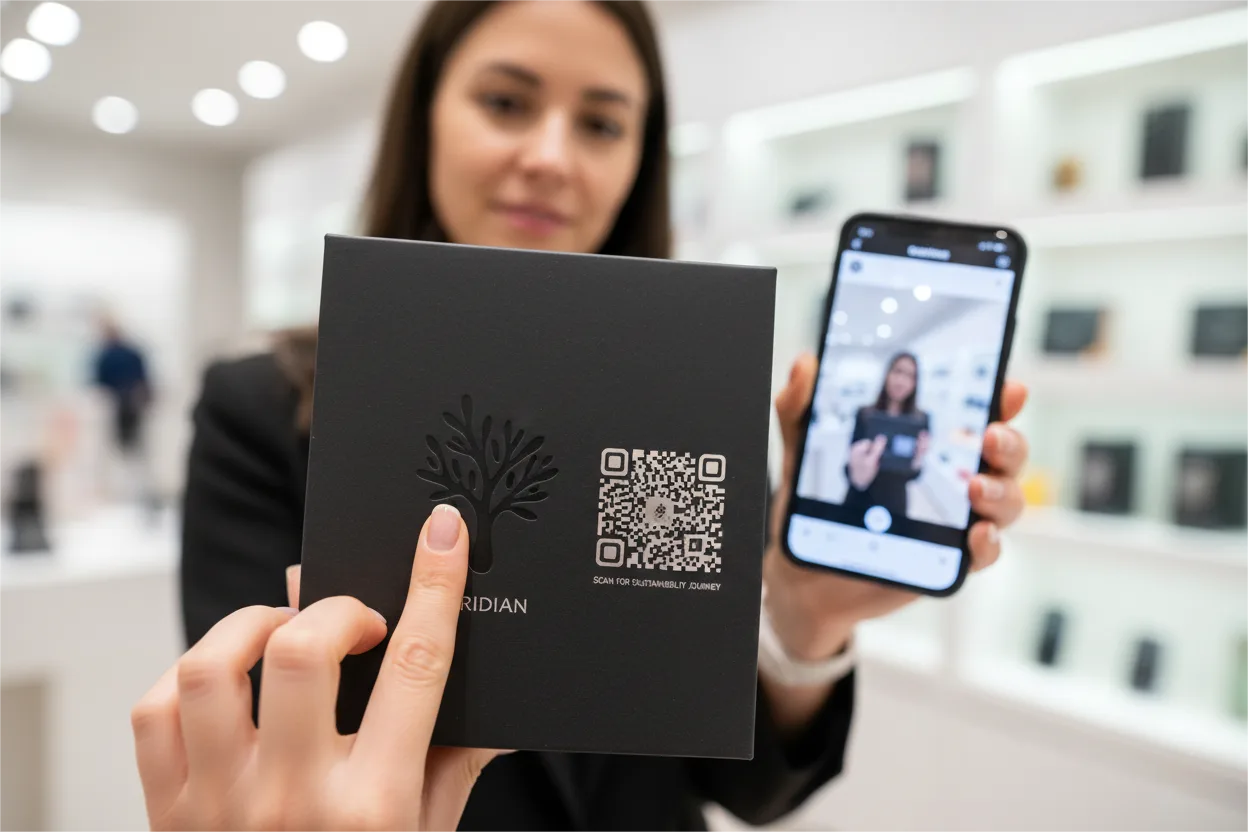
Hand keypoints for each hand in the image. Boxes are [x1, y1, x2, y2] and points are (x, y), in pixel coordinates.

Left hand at [131, 505, 502, 831]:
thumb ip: (458, 764)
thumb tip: (503, 704)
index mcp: (376, 806)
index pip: (416, 667)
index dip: (435, 586)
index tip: (441, 534)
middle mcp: (295, 799)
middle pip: (305, 652)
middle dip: (337, 608)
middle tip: (354, 620)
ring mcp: (220, 805)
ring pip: (213, 669)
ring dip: (252, 626)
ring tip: (282, 631)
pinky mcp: (166, 812)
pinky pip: (155, 712)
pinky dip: (187, 675)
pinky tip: (227, 679)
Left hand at [763, 354, 1029, 662]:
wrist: (803, 570)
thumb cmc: (815, 506)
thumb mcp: (803, 452)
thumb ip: (800, 407)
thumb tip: (804, 365)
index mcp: (928, 443)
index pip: (977, 414)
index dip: (1002, 399)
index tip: (1009, 389)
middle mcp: (953, 477)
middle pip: (1005, 454)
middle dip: (1009, 442)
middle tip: (989, 437)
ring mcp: (956, 520)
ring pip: (1005, 500)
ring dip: (1001, 490)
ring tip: (976, 487)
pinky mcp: (948, 559)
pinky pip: (984, 552)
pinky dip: (988, 543)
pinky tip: (976, 533)